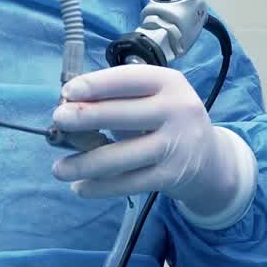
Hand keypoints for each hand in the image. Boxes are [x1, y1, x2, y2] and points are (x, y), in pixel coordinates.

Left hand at [50, 64, 252, 221]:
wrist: (208, 157)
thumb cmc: (165, 119)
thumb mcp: (153, 97)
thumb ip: (118, 99)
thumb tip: (69, 109)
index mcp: (170, 83)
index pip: (128, 80)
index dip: (95, 85)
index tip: (67, 92)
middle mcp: (177, 110)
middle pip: (121, 115)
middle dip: (84, 118)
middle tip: (58, 121)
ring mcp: (176, 145)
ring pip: (119, 157)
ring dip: (83, 164)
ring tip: (59, 169)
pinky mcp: (171, 175)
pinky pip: (127, 184)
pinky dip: (99, 187)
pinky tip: (80, 187)